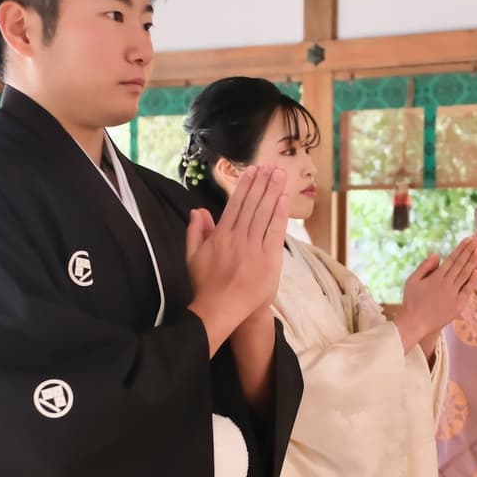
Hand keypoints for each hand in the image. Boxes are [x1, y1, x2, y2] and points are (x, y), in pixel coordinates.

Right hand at [186, 166, 288, 353]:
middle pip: (252, 204)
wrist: (220, 309)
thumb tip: (198, 210)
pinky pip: (274, 232)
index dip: (246, 185)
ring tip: (279, 175)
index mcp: (220, 235)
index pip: (236, 204)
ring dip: (272, 192)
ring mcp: (253, 247)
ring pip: (264, 214)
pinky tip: (283, 199)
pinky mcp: (267, 259)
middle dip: (262, 183)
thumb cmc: (206, 285)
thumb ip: (195, 231)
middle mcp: (237, 237)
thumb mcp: (192, 256)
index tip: (254, 170)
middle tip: (271, 166)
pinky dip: (279, 215)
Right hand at [392, 237, 476, 355]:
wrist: (414, 323)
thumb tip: (437, 254)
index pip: (452, 259)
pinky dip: (474, 280)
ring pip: (466, 275)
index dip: (461, 248)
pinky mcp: (458, 305)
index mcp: (436, 277)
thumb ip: (425, 266)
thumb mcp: (412, 280)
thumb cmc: (411, 301)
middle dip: (471, 250)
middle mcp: (446, 284)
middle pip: (461, 264)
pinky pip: (468, 290)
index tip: (469, 239)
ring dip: (475, 262)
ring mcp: (453, 295)